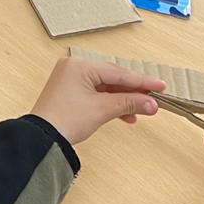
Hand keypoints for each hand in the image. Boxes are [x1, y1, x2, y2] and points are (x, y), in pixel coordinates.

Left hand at [30, 56, 163, 146]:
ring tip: (141, 111)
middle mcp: (74, 68)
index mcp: (80, 65)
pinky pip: (96, 93)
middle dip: (133, 91)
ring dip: (123, 99)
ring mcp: (71, 79)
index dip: (141, 81)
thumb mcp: (102, 109)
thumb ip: (129, 103)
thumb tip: (151, 103)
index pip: (117, 72)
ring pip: (105, 87)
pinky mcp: (70, 92)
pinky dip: (110, 103)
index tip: (160, 86)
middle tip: (153, 99)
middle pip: (112, 78)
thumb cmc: (66, 120)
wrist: (43, 138)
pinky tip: (125, 116)